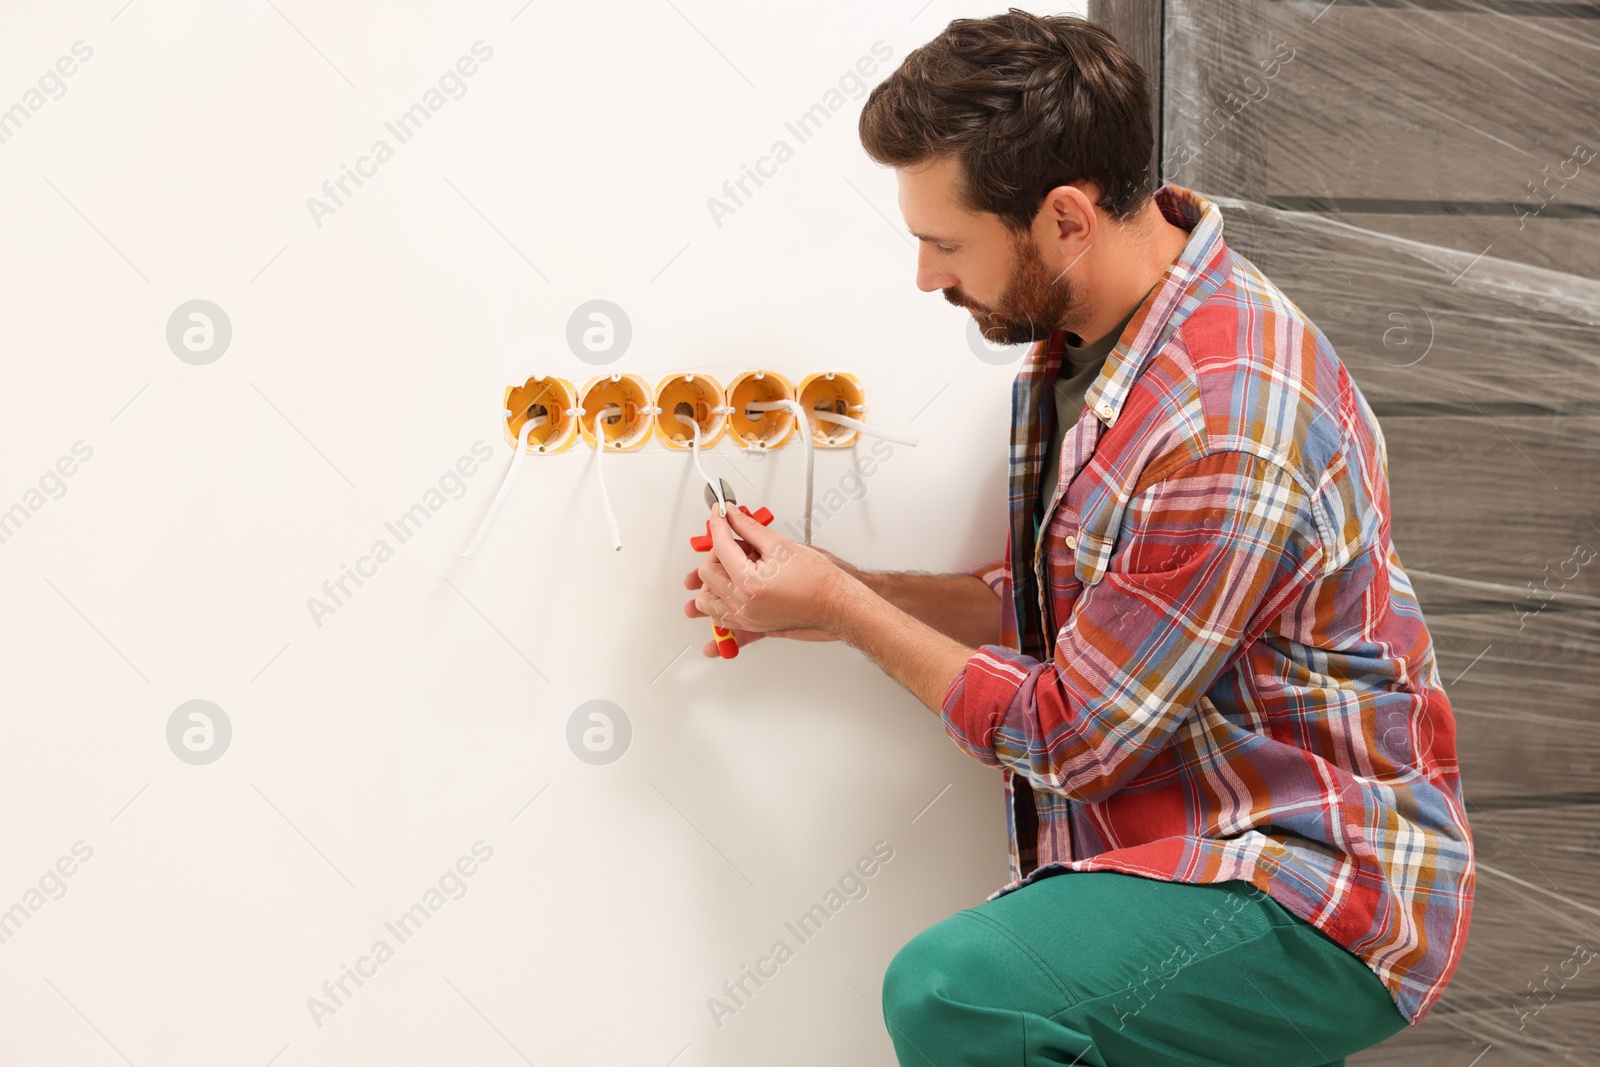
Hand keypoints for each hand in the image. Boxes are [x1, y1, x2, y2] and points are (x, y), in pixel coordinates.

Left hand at [682, 506, 858, 656]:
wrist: (835, 602)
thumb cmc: (817, 579)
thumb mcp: (780, 545)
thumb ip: (749, 528)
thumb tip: (732, 514)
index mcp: (749, 583)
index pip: (721, 547)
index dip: (719, 525)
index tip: (719, 514)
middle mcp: (744, 604)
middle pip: (707, 573)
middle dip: (716, 553)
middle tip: (735, 543)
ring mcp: (746, 618)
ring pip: (706, 600)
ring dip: (712, 580)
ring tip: (731, 566)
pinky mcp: (751, 625)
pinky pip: (720, 617)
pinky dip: (719, 601)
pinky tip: (730, 587)